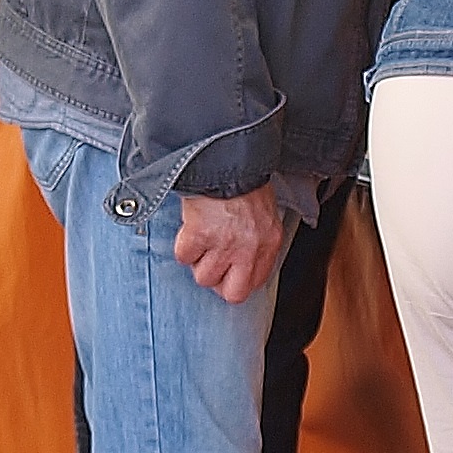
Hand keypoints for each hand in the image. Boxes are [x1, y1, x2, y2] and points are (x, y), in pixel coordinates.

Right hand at [171, 185, 287, 303]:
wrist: (225, 158)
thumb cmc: (245, 179)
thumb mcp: (265, 211)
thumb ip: (258, 237)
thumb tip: (245, 255)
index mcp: (269, 242)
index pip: (256, 283)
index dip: (238, 280)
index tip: (230, 272)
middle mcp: (249, 249)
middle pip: (233, 294)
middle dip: (219, 282)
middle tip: (212, 264)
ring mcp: (224, 244)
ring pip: (204, 277)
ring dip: (198, 261)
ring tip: (201, 240)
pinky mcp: (200, 235)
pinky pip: (184, 256)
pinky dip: (183, 245)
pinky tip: (191, 229)